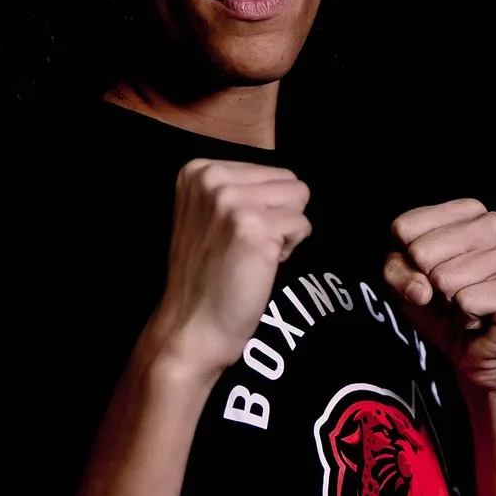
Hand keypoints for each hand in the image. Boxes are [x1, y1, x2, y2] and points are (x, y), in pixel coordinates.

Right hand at [150, 158, 312, 378]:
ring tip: (254, 252)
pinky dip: (290, 249)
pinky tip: (259, 264)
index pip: (269, 171)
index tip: (235, 233)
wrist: (193, 325)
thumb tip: (291, 183)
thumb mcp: (207, 213)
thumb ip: (239, 189)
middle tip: (248, 244)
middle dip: (279, 213)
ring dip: (286, 229)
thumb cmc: (207, 273)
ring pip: (299, 198)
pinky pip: (302, 225)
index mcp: (199, 170)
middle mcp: (212, 179)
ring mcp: (232, 202)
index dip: (264, 206)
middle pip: (289, 180)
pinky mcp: (254, 228)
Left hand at [381, 198, 495, 389]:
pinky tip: (479, 315)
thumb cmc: (441, 307)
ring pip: (444, 278)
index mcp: (468, 210)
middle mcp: (494, 223)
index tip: (426, 271)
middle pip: (422, 252)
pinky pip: (466, 301)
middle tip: (449, 292)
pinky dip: (464, 317)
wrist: (476, 351)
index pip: (404, 227)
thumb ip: (396, 271)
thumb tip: (422, 289)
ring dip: (447, 302)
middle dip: (427, 283)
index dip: (404, 259)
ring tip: (466, 303)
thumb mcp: (405, 281)